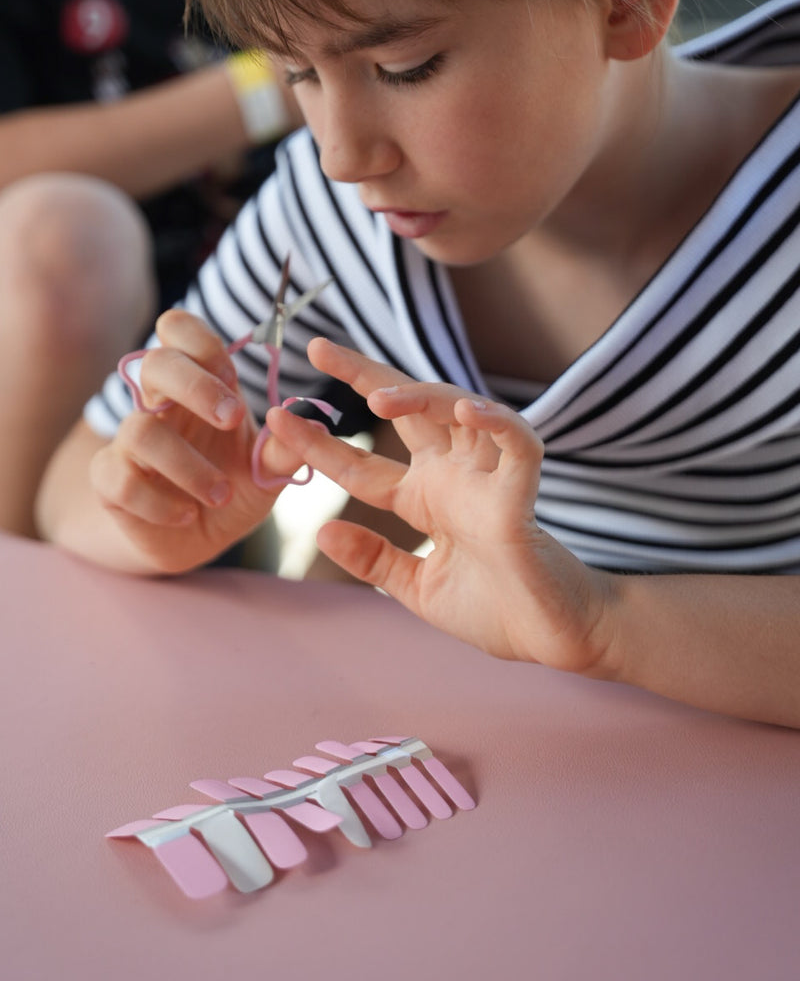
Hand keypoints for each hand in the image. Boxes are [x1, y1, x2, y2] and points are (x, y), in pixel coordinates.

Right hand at [90, 310, 302, 571]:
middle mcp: (158, 406)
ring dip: (189, 466)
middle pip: (155, 362)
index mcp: (198, 388)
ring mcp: (128, 442)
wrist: (194, 540)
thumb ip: (285, 451)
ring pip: (141, 430)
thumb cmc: (229, 489)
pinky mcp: (109, 482)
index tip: (232, 378)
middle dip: (195, 385)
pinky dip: (160, 502)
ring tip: (221, 495)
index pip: (179, 331)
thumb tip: (316, 425)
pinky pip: (122, 481)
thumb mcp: (265, 473)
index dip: (201, 341)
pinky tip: (186, 515)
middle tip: (232, 420)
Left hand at [267, 339, 617, 674]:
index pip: (363, 464)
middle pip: (409, 413)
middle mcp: (453, 478)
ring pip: (458, 414)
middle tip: (319, 348)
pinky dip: (497, 424)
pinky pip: (517, 445)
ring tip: (378, 399)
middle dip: (366, 377)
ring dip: (421, 398)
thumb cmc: (493, 611)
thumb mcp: (416, 588)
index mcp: (425, 498)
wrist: (548, 641)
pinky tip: (467, 410)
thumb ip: (374, 560)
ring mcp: (488, 482)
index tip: (277, 420)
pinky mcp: (523, 498)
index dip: (320, 444)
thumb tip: (323, 529)